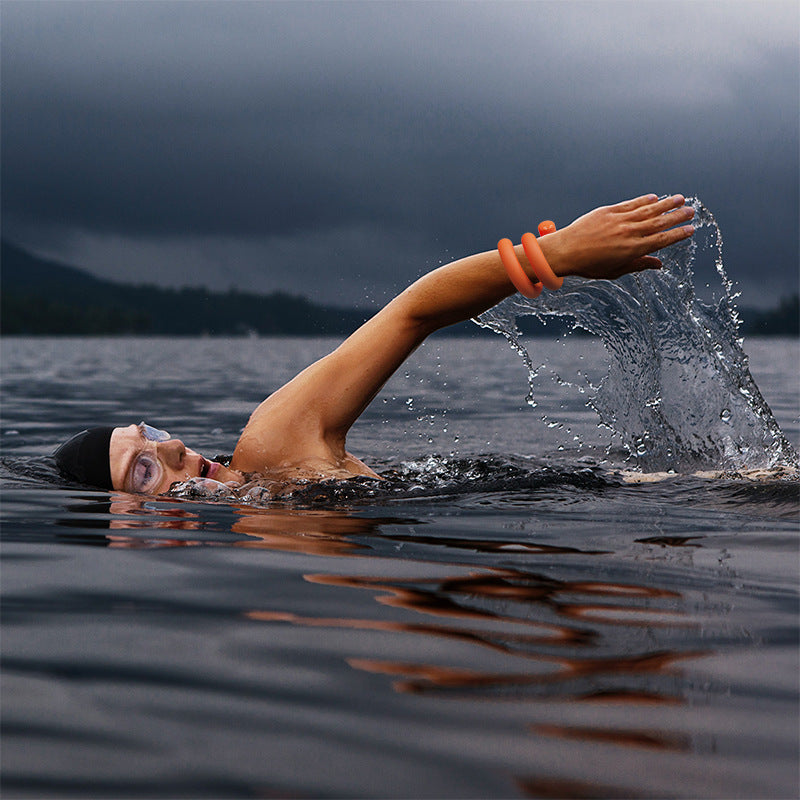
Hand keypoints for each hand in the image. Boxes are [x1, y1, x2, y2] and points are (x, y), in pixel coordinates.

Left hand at [539, 194, 694, 280]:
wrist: (564, 251)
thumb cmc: (588, 265)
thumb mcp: (614, 271)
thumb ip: (638, 265)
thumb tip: (658, 265)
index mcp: (632, 250)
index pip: (661, 240)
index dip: (678, 235)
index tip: (690, 230)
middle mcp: (629, 233)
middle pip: (659, 222)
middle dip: (677, 216)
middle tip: (692, 211)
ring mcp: (619, 220)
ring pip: (648, 210)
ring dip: (666, 204)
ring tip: (680, 199)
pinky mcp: (609, 211)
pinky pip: (631, 204)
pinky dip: (644, 200)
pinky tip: (654, 197)